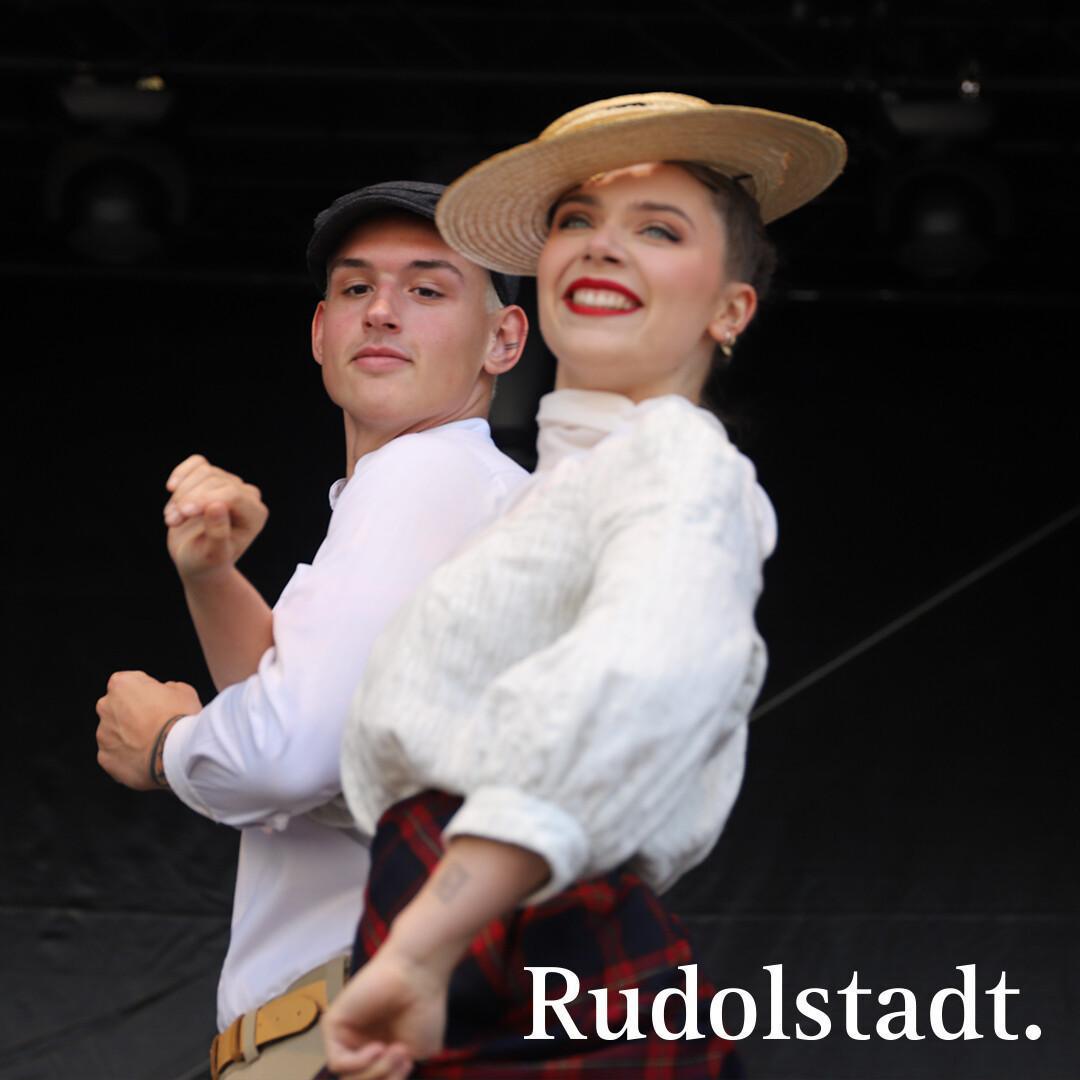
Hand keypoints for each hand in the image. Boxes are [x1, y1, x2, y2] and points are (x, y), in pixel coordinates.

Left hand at [96, 671, 201, 789]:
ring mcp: (103, 734)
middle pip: (115, 708)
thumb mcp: (184, 691)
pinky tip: (145, 758)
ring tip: (152, 744)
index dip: (145, 692)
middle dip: (130, 714)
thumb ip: (168, 688)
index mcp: (122, 684)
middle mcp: (106, 707)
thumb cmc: (180, 718)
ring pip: (114, 733)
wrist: (177, 753)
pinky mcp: (105, 758)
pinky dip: (126, 757)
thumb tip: (165, 693)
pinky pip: (114, 755)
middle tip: (154, 723)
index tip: (157, 701)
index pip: (128, 682)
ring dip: (128, 737)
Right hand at [164, 455, 267, 580]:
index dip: (204, 500)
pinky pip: (197, 463)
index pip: (232, 495)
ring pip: (204, 472)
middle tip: (171, 521)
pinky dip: (182, 473)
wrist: (196, 560)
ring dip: (181, 494)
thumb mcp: (212, 555)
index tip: (182, 513)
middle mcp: (247, 496)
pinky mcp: (212, 478)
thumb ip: (218, 533)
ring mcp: (230, 484)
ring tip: (171, 518)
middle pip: (216, 482)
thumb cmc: (206, 562)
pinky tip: (172, 489)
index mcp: (255, 514)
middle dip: (189, 500)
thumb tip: (215, 505)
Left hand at [321, 943, 448, 1078]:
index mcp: (379, 1051)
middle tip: (403, 1059)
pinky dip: (360, 1063)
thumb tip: (376, 1076)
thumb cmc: (423, 1007)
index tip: (408, 1064)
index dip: (391, 1079)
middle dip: (383, 1077)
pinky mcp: (333, 1025)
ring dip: (376, 1071)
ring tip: (396, 1050)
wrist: (418, 975)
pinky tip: (377, 1047)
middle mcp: (359, 1044)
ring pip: (348, 1078)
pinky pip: (337, 1061)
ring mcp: (345, 1035)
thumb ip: (394, 1073)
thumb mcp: (416, 1054)